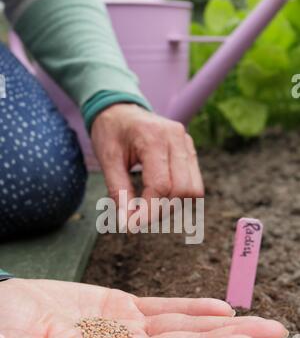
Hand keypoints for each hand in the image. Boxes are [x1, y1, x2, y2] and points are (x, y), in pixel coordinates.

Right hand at [0, 279, 287, 337]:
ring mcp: (125, 329)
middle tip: (274, 332)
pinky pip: (163, 308)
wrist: (1, 311)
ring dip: (221, 325)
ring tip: (260, 323)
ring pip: (181, 327)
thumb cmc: (3, 336)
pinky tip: (221, 309)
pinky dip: (192, 308)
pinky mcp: (121, 308)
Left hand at [91, 105, 203, 219]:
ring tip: (148, 207)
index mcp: (154, 138)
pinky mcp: (190, 151)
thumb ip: (119, 192)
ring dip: (172, 206)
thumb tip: (127, 224)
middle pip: (181, 190)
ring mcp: (187, 144)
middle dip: (159, 211)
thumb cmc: (111, 133)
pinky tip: (159, 197)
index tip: (131, 227)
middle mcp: (177, 138)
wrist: (120, 110)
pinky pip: (194, 184)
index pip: (161, 186)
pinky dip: (179, 197)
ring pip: (193, 190)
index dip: (148, 212)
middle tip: (137, 218)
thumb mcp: (107, 160)